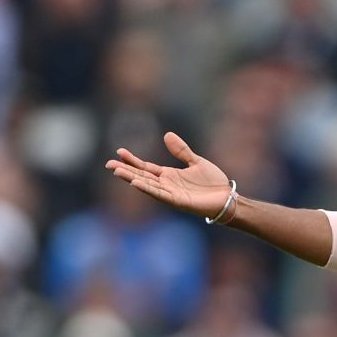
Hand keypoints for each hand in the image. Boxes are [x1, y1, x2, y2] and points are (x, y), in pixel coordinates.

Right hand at [104, 132, 231, 219]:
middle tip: (108, 164)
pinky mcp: (178, 202)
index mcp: (169, 176)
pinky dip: (147, 189)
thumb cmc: (213, 183)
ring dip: (132, 179)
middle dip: (125, 170)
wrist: (227, 198)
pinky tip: (136, 183)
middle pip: (141, 176)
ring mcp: (171, 194)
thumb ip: (181, 150)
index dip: (132, 161)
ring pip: (147, 185)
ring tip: (116, 171)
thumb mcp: (195, 161)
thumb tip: (166, 135)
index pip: (145, 168)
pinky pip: (159, 194)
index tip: (119, 151)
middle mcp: (166, 185)